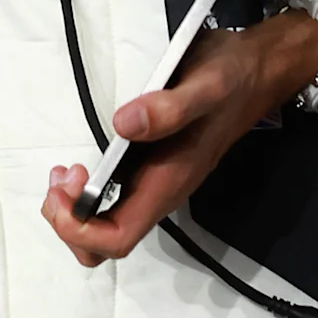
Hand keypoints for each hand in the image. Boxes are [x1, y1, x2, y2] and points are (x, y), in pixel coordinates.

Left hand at [43, 12, 317, 264]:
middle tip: (61, 177)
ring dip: (74, 211)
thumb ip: (169, 108)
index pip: (118, 238)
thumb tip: (124, 124)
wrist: (256, 73)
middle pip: (106, 244)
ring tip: (66, 171)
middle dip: (69, 222)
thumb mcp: (204, 86)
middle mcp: (160, 193)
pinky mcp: (152, 172)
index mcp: (168, 183)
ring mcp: (156, 184)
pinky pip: (112, 204)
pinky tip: (81, 167)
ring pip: (106, 228)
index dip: (79, 228)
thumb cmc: (231, 81)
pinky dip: (85, 196)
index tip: (64, 187)